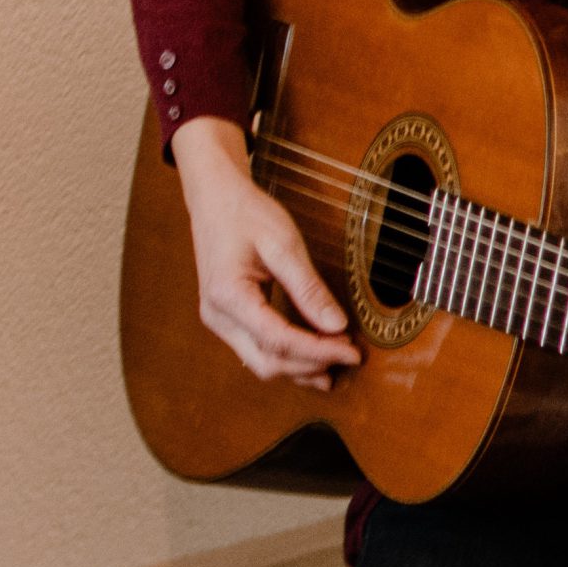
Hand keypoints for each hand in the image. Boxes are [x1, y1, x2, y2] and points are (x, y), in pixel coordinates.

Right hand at [173, 116, 360, 390]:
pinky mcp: (228, 320)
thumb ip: (309, 287)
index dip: (319, 351)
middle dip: (312, 365)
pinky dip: (288, 358)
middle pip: (268, 361)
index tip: (353, 351)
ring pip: (262, 363)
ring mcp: (219, 321)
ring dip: (301, 367)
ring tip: (339, 361)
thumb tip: (336, 326)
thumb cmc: (246, 214)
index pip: (278, 340)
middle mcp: (217, 316)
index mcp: (227, 295)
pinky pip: (257, 351)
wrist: (215, 199)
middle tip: (351, 355)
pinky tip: (315, 359)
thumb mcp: (283, 244)